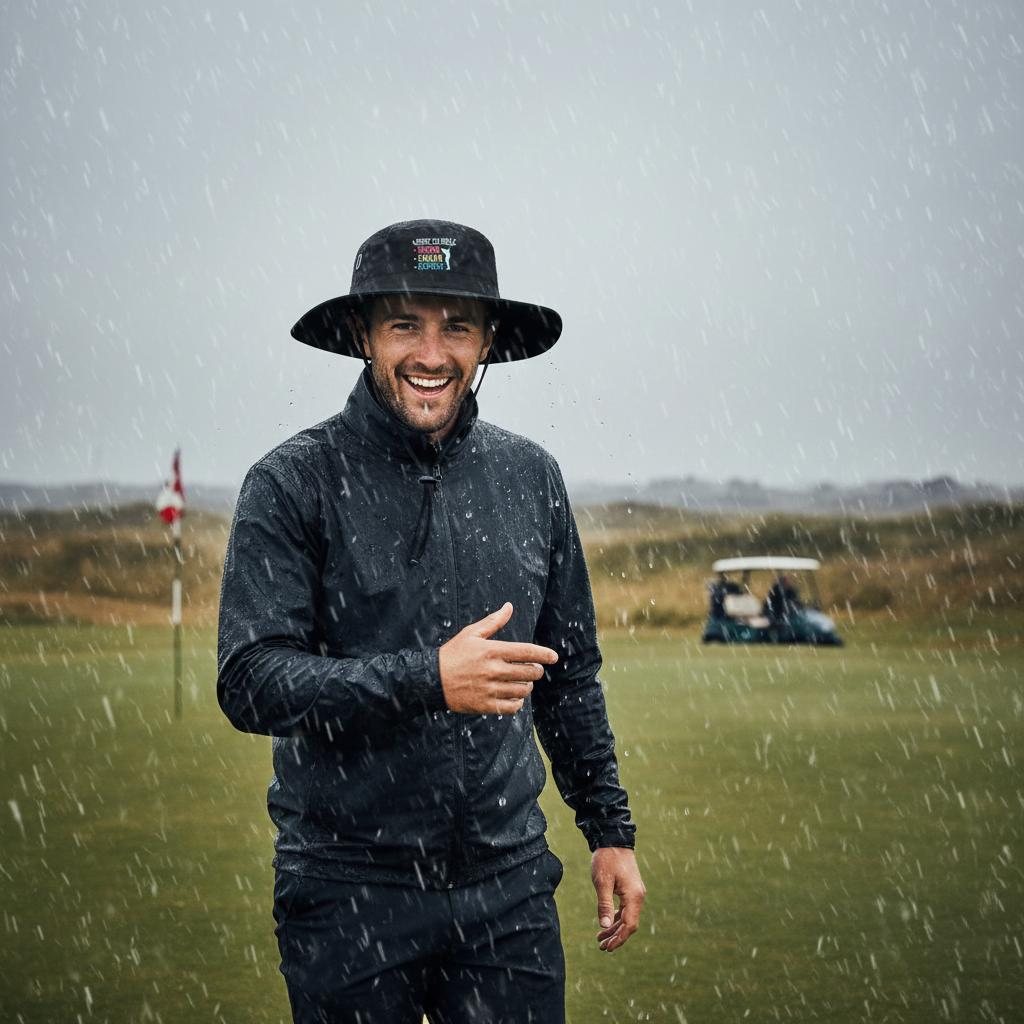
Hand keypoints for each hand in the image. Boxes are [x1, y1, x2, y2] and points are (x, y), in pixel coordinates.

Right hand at [439, 602, 558, 714]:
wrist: (432, 679)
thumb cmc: (453, 654)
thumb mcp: (471, 633)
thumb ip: (493, 621)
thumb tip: (509, 606)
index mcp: (492, 650)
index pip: (527, 652)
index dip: (544, 654)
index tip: (554, 657)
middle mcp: (493, 670)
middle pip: (529, 672)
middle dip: (536, 670)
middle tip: (533, 669)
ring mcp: (490, 689)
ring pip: (523, 690)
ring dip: (527, 686)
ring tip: (523, 682)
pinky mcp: (485, 705)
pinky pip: (512, 707)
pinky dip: (518, 702)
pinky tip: (514, 696)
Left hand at [592, 847, 645, 951]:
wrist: (613, 840)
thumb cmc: (607, 859)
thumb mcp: (602, 882)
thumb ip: (604, 904)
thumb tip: (604, 926)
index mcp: (634, 896)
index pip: (629, 925)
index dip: (619, 938)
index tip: (607, 948)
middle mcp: (638, 896)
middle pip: (629, 924)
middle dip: (616, 937)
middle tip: (602, 947)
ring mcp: (636, 893)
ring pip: (628, 917)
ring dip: (615, 929)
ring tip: (601, 939)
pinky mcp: (631, 889)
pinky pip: (626, 909)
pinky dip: (616, 918)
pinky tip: (607, 924)